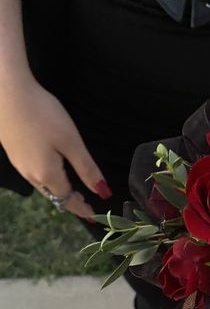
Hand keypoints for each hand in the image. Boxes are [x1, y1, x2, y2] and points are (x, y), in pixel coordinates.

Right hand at [0, 74, 110, 218]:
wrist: (5, 91)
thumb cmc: (43, 114)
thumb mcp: (71, 142)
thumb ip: (86, 169)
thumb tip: (102, 192)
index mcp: (47, 174)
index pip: (67, 200)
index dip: (82, 209)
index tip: (94, 217)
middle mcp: (31, 174)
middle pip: (54, 195)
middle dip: (71, 202)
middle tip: (87, 206)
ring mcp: (19, 164)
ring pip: (43, 186)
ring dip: (59, 192)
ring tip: (74, 192)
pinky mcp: (14, 152)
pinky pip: (34, 174)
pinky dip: (49, 180)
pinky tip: (54, 173)